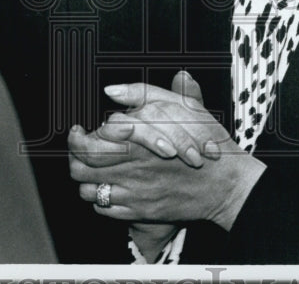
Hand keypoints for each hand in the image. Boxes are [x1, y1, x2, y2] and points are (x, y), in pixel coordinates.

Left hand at [68, 74, 265, 228]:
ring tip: (91, 168)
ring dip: (85, 179)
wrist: (225, 183)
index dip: (76, 136)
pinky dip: (100, 198)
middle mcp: (129, 167)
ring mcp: (133, 192)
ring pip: (88, 190)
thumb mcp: (182, 106)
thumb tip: (111, 89)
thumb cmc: (206, 142)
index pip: (88, 142)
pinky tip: (109, 186)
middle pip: (81, 167)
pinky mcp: (139, 211)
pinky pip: (105, 209)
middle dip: (73, 156)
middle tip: (78, 148)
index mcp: (134, 140)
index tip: (78, 130)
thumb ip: (144, 94)